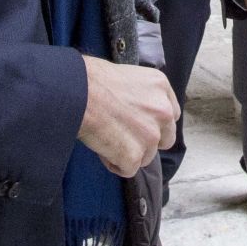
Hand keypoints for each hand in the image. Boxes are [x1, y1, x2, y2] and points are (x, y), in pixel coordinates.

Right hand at [78, 56, 179, 177]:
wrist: (75, 93)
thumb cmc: (91, 80)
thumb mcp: (128, 76)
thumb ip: (142, 95)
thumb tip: (138, 109)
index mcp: (161, 87)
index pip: (170, 115)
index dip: (155, 123)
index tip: (140, 124)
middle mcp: (163, 111)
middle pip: (165, 139)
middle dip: (148, 141)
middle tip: (125, 136)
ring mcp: (151, 135)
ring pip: (147, 156)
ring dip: (130, 153)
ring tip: (107, 140)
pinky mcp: (134, 155)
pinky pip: (129, 169)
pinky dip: (115, 164)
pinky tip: (102, 150)